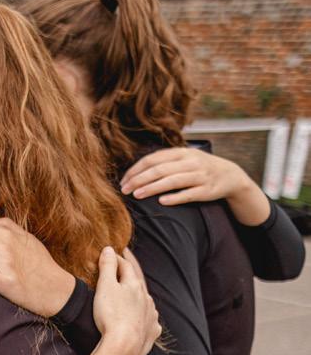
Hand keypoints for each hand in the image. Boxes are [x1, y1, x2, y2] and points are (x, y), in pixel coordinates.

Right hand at [92, 247, 159, 354]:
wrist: (124, 346)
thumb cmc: (111, 315)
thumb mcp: (105, 286)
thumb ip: (107, 267)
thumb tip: (109, 249)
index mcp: (135, 285)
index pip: (126, 266)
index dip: (117, 258)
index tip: (110, 252)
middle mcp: (147, 299)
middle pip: (137, 283)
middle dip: (129, 275)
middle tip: (122, 268)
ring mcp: (151, 315)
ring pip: (145, 301)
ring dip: (138, 296)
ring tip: (131, 294)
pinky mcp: (151, 331)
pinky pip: (149, 320)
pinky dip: (144, 316)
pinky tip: (141, 318)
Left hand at [121, 147, 248, 205]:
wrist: (231, 175)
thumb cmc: (199, 167)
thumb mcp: (184, 158)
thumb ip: (164, 161)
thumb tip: (135, 170)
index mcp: (181, 152)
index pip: (152, 159)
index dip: (136, 170)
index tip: (123, 181)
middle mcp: (191, 162)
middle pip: (159, 170)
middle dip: (139, 180)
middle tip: (124, 190)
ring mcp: (200, 176)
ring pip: (173, 181)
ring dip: (152, 188)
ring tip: (137, 195)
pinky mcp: (207, 190)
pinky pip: (189, 194)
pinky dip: (175, 197)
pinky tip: (162, 201)